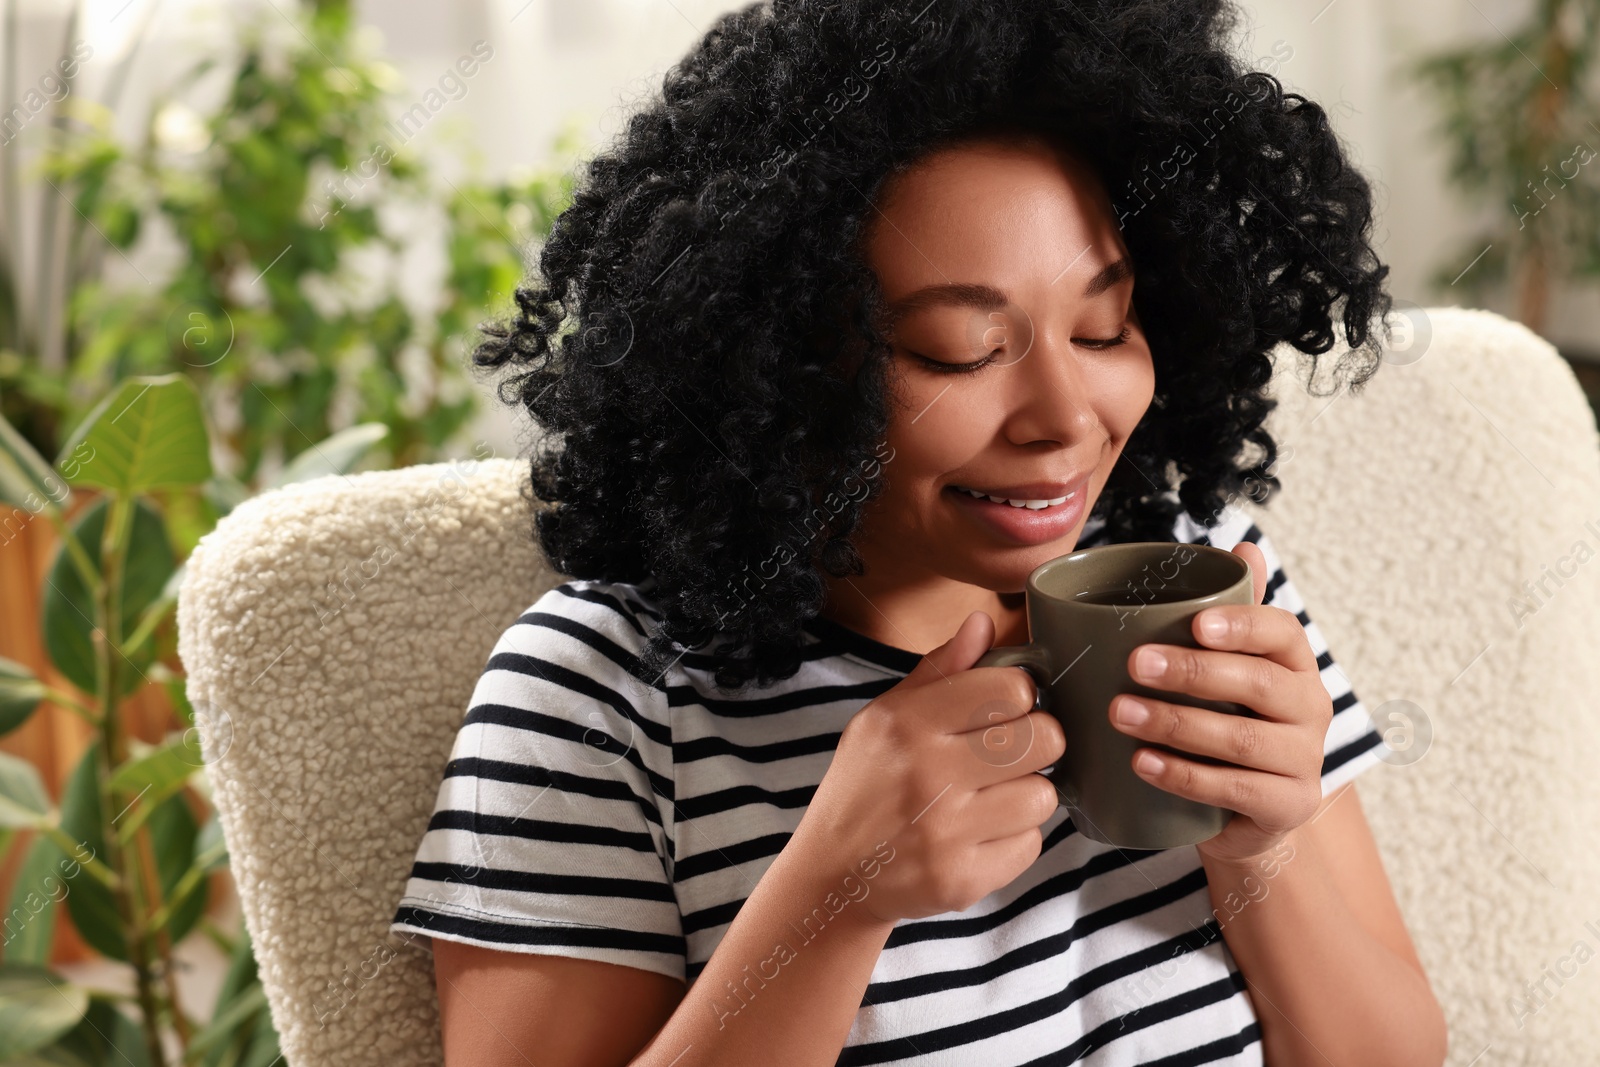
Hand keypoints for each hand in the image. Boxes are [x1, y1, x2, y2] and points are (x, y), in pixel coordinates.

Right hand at [793, 610, 1067, 923]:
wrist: (834, 876)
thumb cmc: (866, 787)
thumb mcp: (884, 718)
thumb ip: (939, 671)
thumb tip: (983, 622)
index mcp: (908, 723)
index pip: (1011, 689)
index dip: (1018, 696)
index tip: (1005, 710)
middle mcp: (927, 773)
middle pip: (1043, 738)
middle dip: (1037, 742)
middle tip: (1011, 752)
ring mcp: (946, 831)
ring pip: (1043, 795)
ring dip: (1025, 795)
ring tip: (993, 797)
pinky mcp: (963, 879)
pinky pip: (1030, 846)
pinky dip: (1014, 840)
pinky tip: (981, 835)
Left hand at [1105, 540, 1331, 866]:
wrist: (1246, 808)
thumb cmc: (1227, 719)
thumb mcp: (1226, 665)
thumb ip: (1230, 610)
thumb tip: (1244, 545)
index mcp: (1295, 663)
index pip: (1283, 632)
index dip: (1243, 625)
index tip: (1194, 623)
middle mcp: (1311, 708)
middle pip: (1260, 684)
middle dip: (1194, 671)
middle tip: (1134, 663)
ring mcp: (1305, 761)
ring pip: (1244, 739)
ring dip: (1176, 723)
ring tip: (1119, 713)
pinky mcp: (1288, 806)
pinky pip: (1236, 789)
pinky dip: (1184, 776)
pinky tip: (1141, 762)